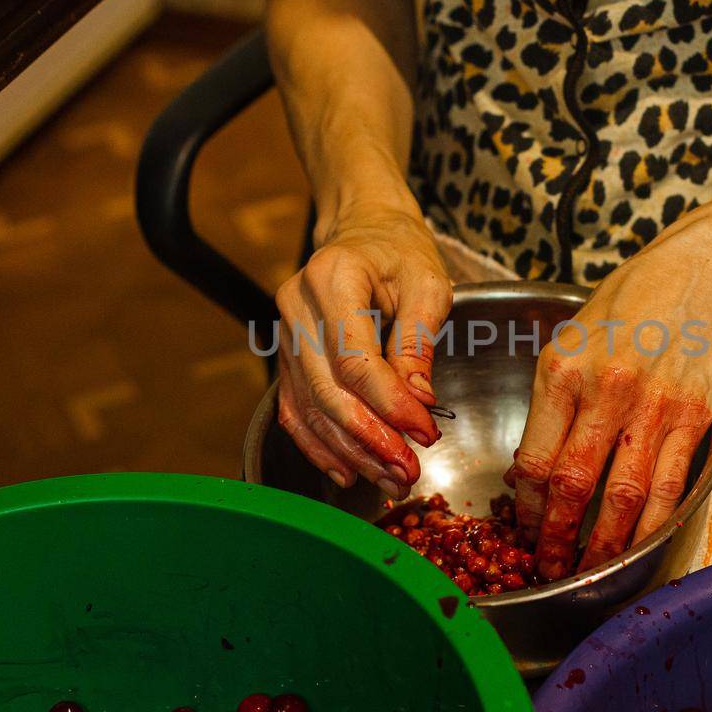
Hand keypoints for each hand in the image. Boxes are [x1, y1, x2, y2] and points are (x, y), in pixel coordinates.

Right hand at [275, 207, 450, 497]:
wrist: (364, 232)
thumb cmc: (400, 253)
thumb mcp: (427, 283)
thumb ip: (419, 342)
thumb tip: (419, 402)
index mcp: (332, 279)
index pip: (354, 359)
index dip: (389, 403)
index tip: (425, 432)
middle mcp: (296, 308)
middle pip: (327, 390)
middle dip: (370, 439)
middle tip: (408, 471)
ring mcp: (284, 335)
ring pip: (311, 408)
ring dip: (351, 452)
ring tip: (390, 479)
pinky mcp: (286, 358)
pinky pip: (296, 410)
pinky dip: (321, 446)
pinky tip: (348, 472)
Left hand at [506, 213, 711, 578]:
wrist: (698, 273)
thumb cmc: (628, 304)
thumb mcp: (570, 338)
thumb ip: (553, 399)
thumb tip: (533, 466)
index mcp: (562, 371)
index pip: (535, 458)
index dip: (527, 506)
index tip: (524, 528)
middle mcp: (605, 391)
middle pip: (573, 484)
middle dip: (557, 537)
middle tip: (549, 567)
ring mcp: (653, 407)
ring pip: (623, 496)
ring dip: (604, 543)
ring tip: (590, 570)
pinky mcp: (693, 417)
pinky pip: (669, 485)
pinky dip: (653, 524)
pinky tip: (640, 546)